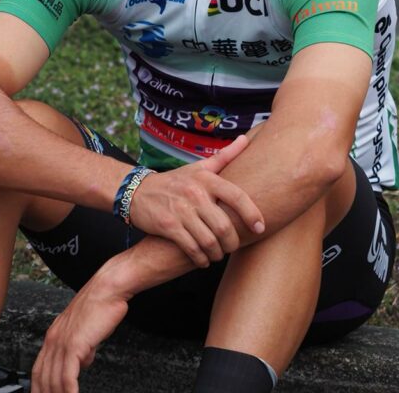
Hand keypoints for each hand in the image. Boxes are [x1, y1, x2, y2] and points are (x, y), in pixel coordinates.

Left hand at [32, 273, 129, 392]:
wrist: (108, 288)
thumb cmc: (101, 304)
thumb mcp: (87, 330)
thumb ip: (82, 347)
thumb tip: (84, 361)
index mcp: (53, 336)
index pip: (39, 369)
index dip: (38, 386)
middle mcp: (53, 340)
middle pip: (42, 377)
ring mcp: (62, 342)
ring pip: (53, 379)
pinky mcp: (74, 345)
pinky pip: (67, 376)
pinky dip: (69, 390)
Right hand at [127, 134, 264, 266]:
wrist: (137, 192)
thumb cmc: (175, 181)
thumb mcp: (199, 167)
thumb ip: (224, 156)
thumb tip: (245, 139)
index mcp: (207, 179)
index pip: (237, 197)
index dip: (252, 214)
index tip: (261, 227)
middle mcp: (195, 193)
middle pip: (224, 226)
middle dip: (232, 242)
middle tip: (233, 247)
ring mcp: (181, 210)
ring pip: (209, 241)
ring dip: (217, 253)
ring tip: (219, 255)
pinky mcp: (168, 226)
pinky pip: (191, 248)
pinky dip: (201, 259)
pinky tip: (203, 260)